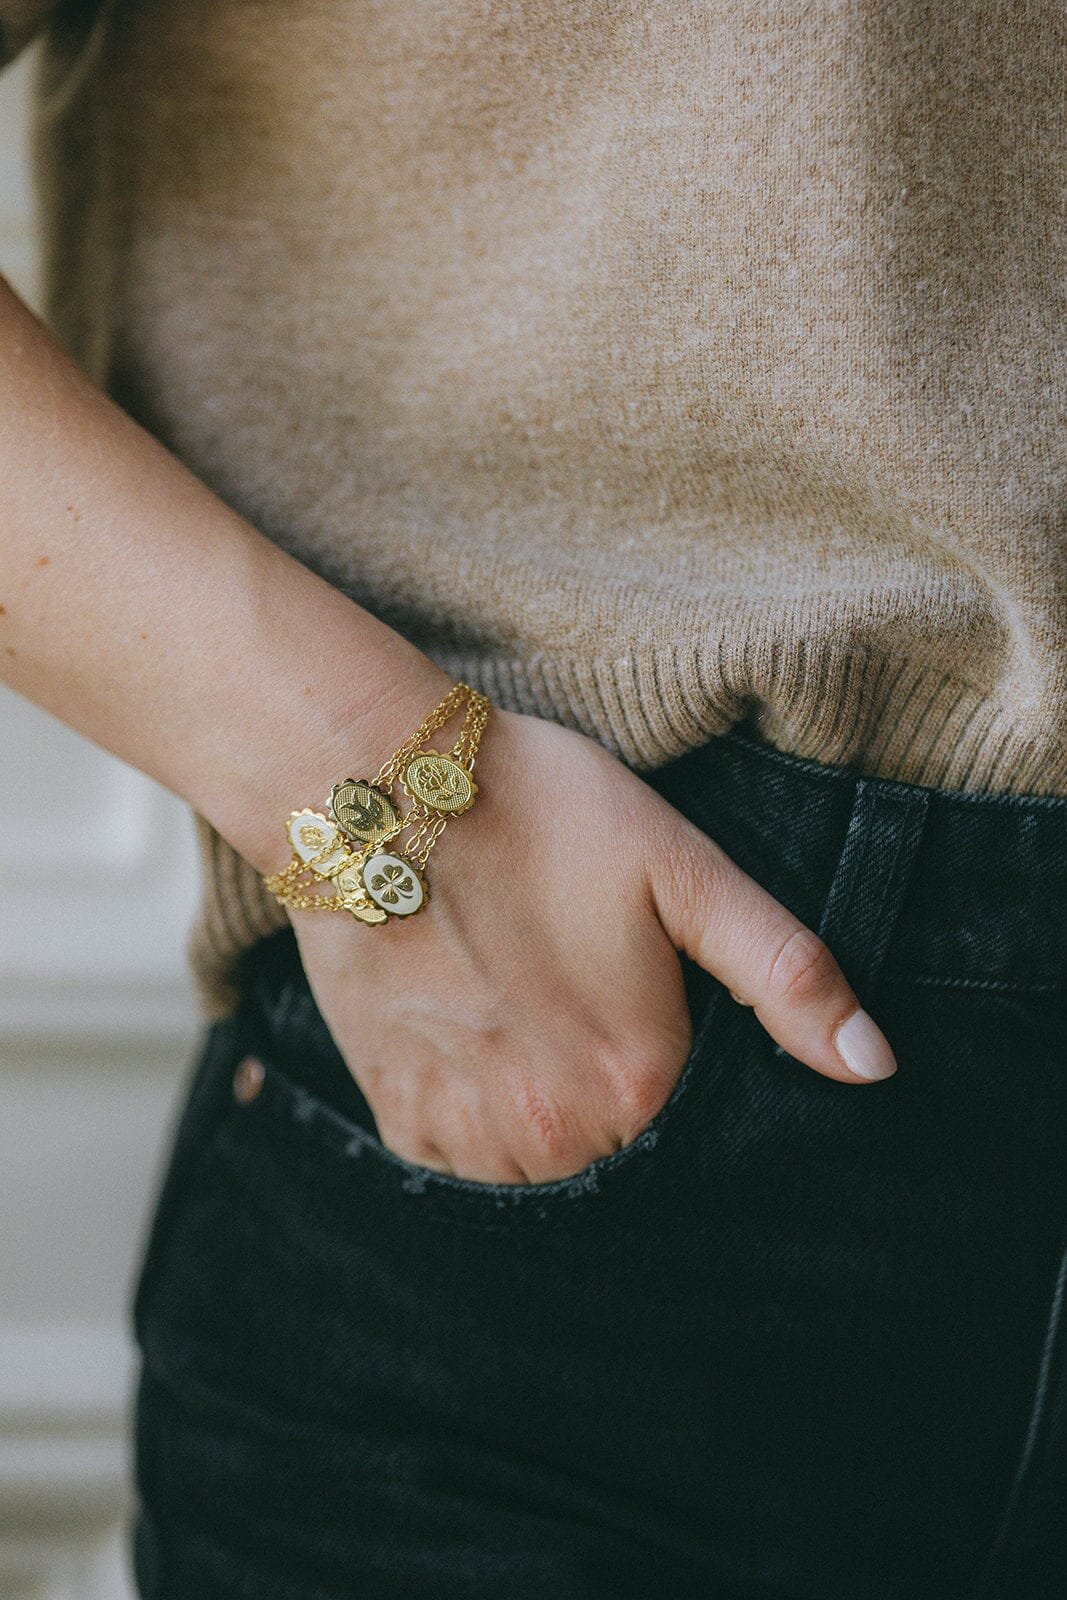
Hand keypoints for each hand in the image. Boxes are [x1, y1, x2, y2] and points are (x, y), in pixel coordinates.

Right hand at [287, 709, 896, 1183]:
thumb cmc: (535, 813)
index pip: (698, 1138)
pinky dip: (478, 1128)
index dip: (684, 1076)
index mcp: (636, 1081)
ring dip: (548, 1124)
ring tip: (532, 1027)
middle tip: (586, 1008)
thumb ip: (785, 972)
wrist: (374, 789)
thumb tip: (874, 1066)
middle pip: (618, 1162)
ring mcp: (467, 1131)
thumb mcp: (682, 869)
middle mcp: (553, 1133)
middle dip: (618, 1104)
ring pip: (538, 1175)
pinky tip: (480, 1047)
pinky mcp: (399, 1113)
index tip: (653, 1018)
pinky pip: (458, 1167)